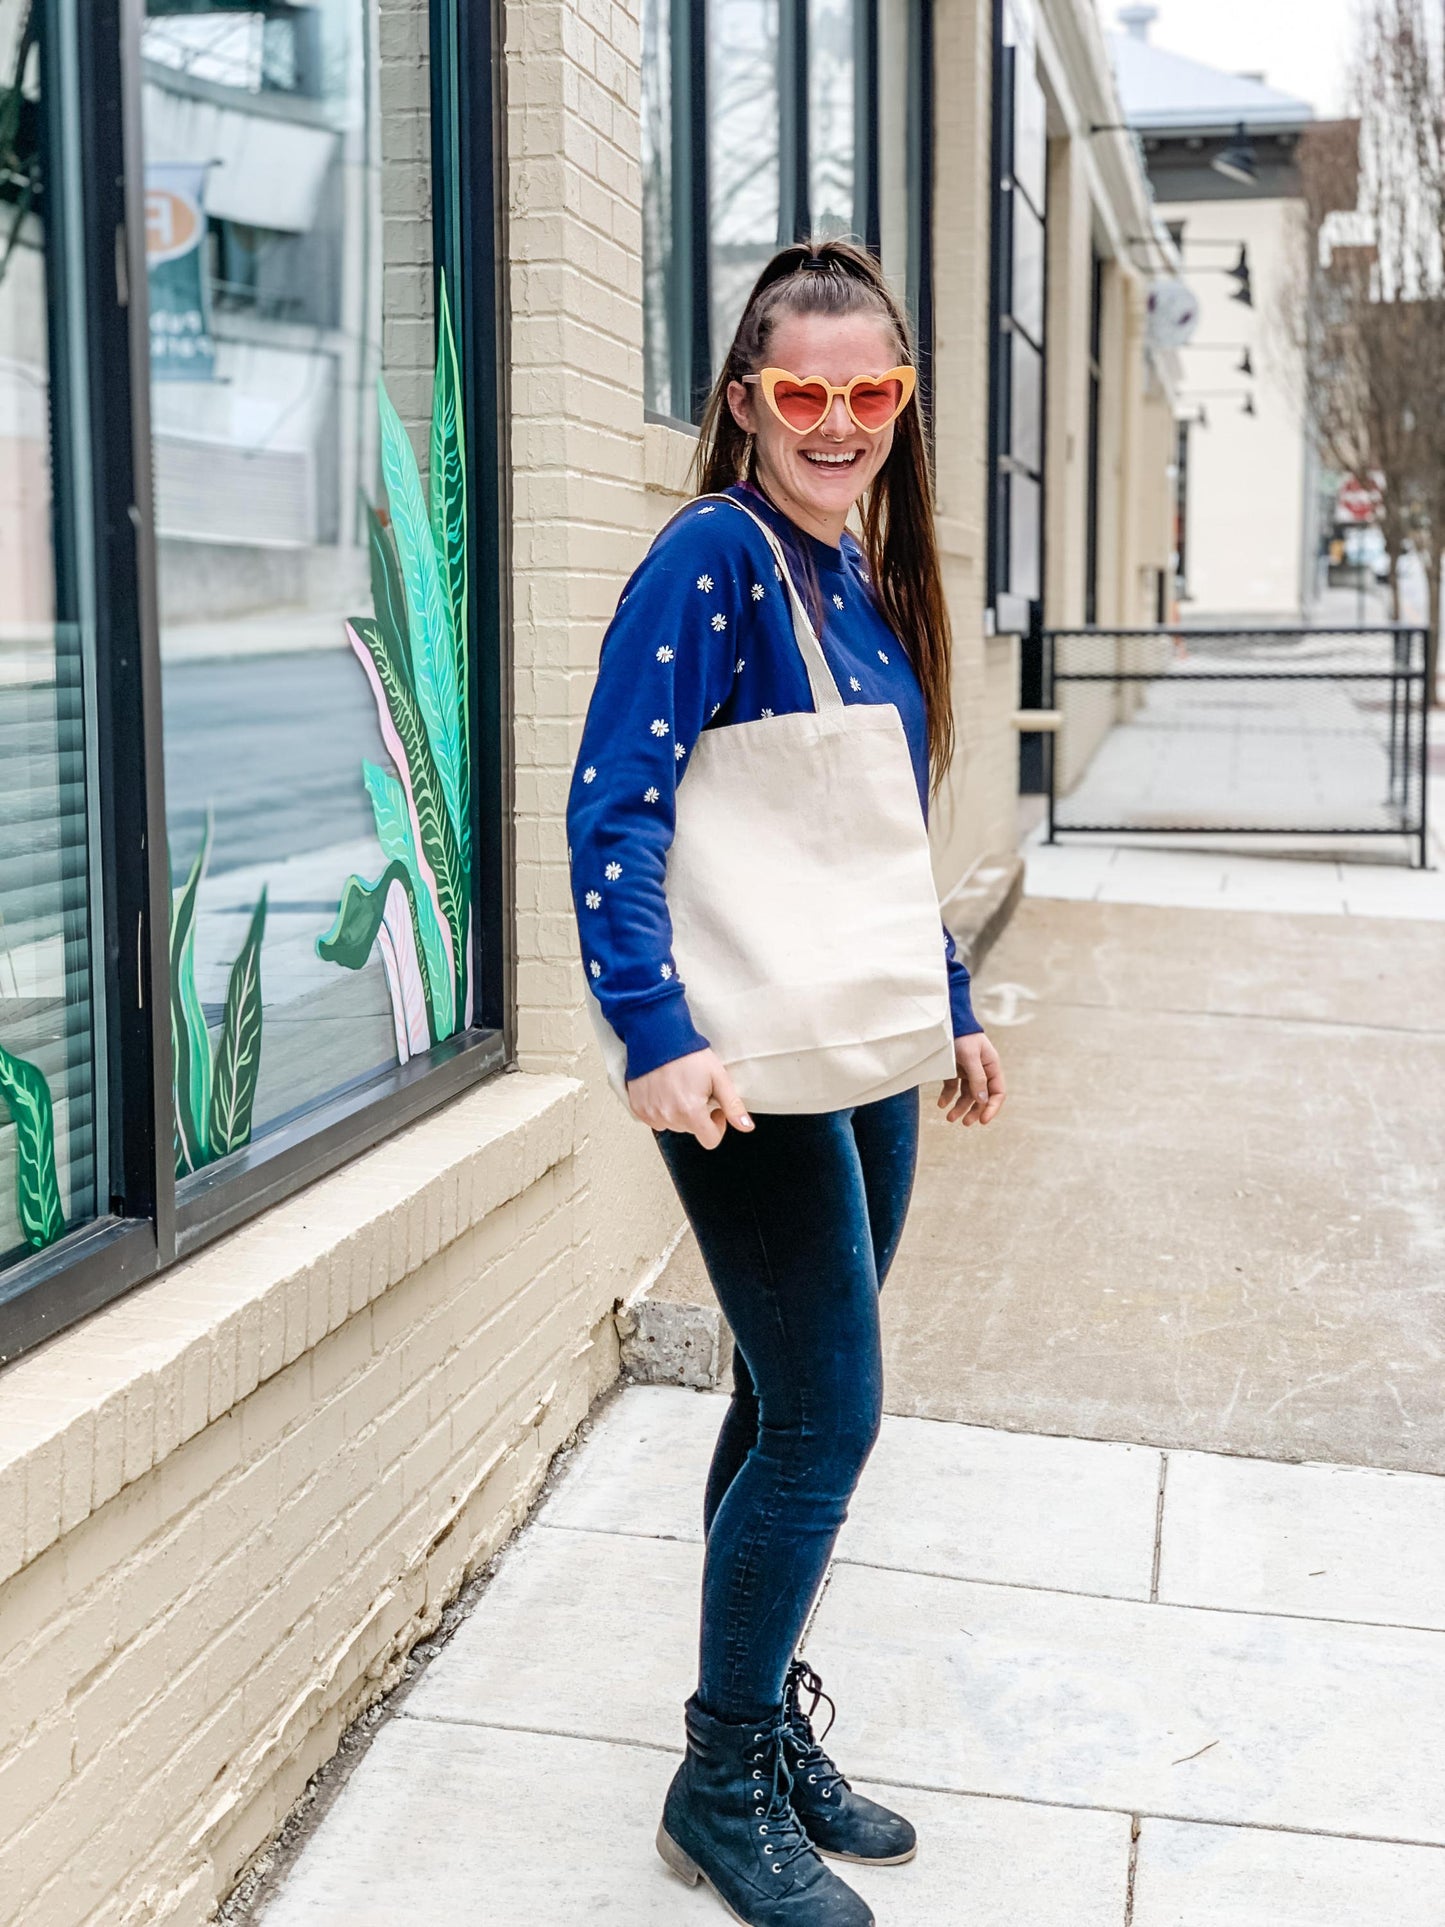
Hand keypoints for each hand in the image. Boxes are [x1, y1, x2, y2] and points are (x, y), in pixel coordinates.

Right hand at [626, 1048, 754, 1148]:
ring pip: (673, 1125)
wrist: (657, 1036)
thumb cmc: (688, 1054)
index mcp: (690, 1112)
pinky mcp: (638, 1108)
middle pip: (691, 1130)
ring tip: (679, 1088)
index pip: (710, 1141)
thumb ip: (733, 1106)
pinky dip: (661, 1109)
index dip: (717, 1126)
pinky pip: (655, 1119)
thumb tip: (746, 1127)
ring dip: (678, 1113)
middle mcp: (668, 1117)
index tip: (715, 1109)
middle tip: (696, 1090)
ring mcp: (650, 1114)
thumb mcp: (718, 1077)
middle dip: (697, 1115)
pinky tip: (664, 1090)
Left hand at [938, 1032, 1004, 1126]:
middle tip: (965, 1123)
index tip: (983, 1121)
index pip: (997, 1093)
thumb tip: (982, 1101)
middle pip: (982, 1097)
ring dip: (960, 1107)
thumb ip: (977, 1079)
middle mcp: (982, 1071)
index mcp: (992, 1067)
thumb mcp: (970, 1057)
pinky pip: (954, 1088)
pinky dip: (948, 1097)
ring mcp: (968, 1072)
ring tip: (949, 1117)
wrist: (948, 1022)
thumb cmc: (962, 1036)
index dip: (992, 1108)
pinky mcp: (955, 1070)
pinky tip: (941, 1104)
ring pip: (967, 1095)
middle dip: (974, 1111)